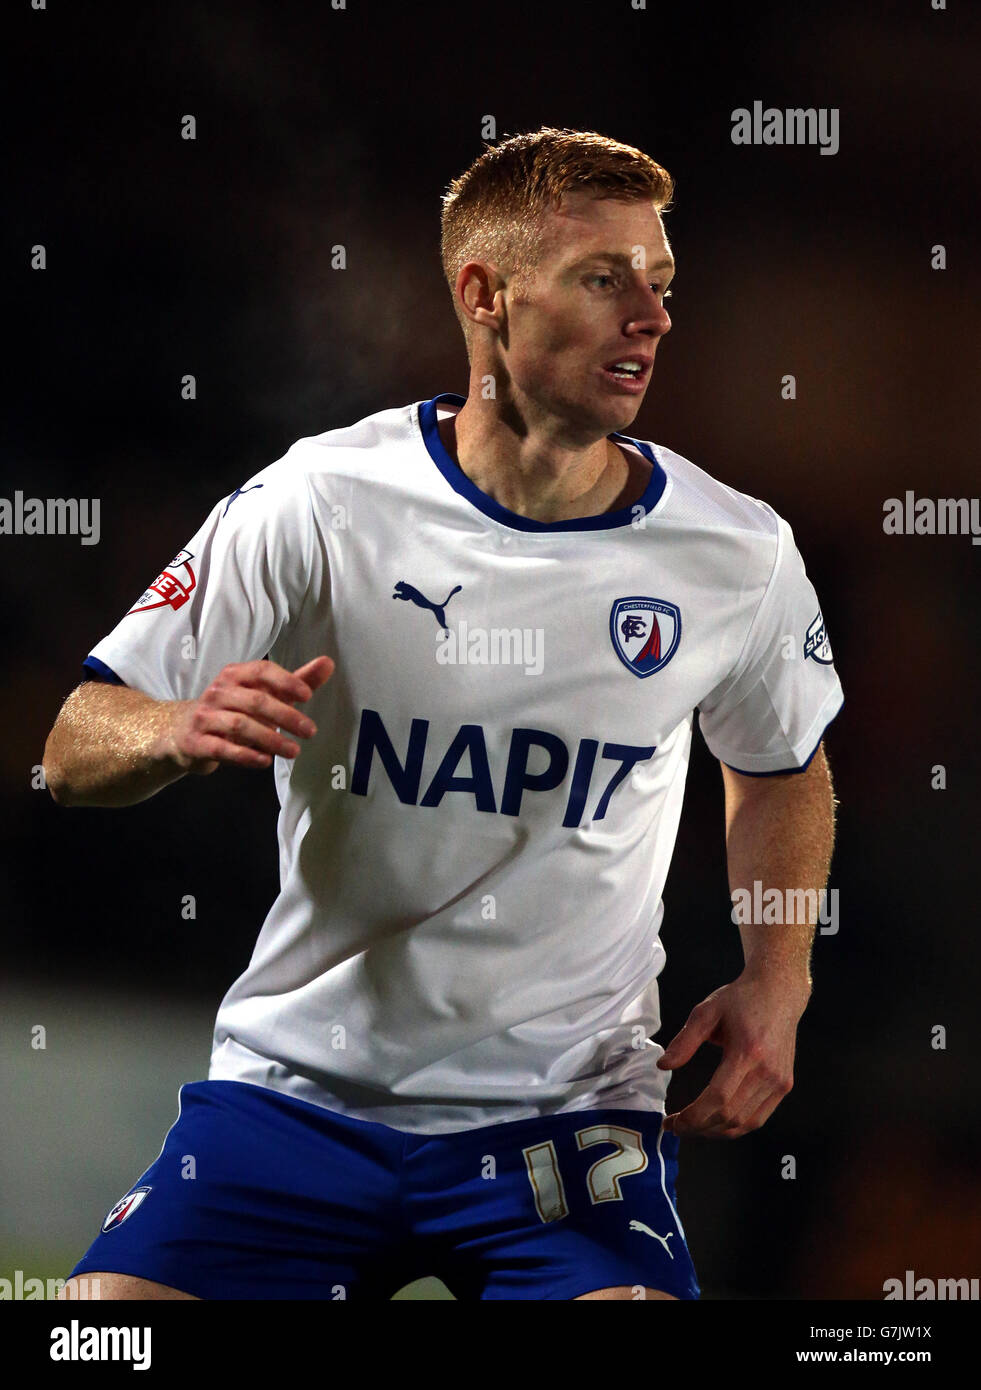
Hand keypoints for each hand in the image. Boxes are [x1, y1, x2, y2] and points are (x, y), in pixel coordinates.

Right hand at [163, 656, 334, 773]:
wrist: (184, 732)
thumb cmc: (233, 710)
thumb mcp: (263, 694)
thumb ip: (296, 681)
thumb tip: (328, 663)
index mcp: (235, 675)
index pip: (261, 671)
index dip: (285, 681)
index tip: (307, 696)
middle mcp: (218, 692)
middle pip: (256, 701)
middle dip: (286, 716)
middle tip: (310, 731)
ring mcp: (205, 716)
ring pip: (241, 725)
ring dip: (271, 739)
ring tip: (294, 751)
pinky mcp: (197, 741)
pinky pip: (222, 748)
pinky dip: (245, 755)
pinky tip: (265, 761)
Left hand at [656, 971, 809, 1138]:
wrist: (779, 992)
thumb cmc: (742, 999)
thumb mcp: (706, 1011)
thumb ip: (685, 1041)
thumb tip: (664, 1065)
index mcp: (747, 1052)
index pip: (718, 1098)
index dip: (693, 1116)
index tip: (673, 1121)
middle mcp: (767, 1072)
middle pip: (730, 1115)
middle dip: (699, 1127)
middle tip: (677, 1126)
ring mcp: (779, 1081)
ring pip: (745, 1123)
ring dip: (716, 1131)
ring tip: (693, 1127)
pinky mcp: (784, 1085)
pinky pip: (759, 1117)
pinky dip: (736, 1126)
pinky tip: (716, 1122)